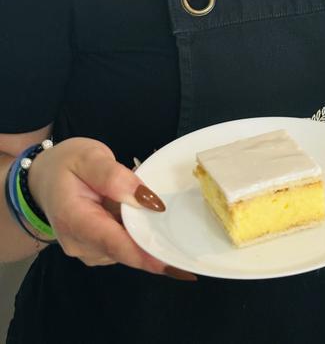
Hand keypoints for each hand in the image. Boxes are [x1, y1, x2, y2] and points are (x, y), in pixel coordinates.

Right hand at [27, 137, 195, 279]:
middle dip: (154, 246)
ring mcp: (86, 250)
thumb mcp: (89, 157)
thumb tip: (144, 199)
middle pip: (123, 251)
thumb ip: (114, 176)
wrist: (44, 177)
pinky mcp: (95, 250)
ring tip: (160, 213)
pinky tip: (145, 217)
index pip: (113, 242)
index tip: (171, 263)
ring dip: (146, 236)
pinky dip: (137, 234)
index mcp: (74, 219)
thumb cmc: (66, 163)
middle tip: (185, 240)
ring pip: (126, 250)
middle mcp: (78, 243)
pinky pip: (123, 246)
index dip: (144, 254)